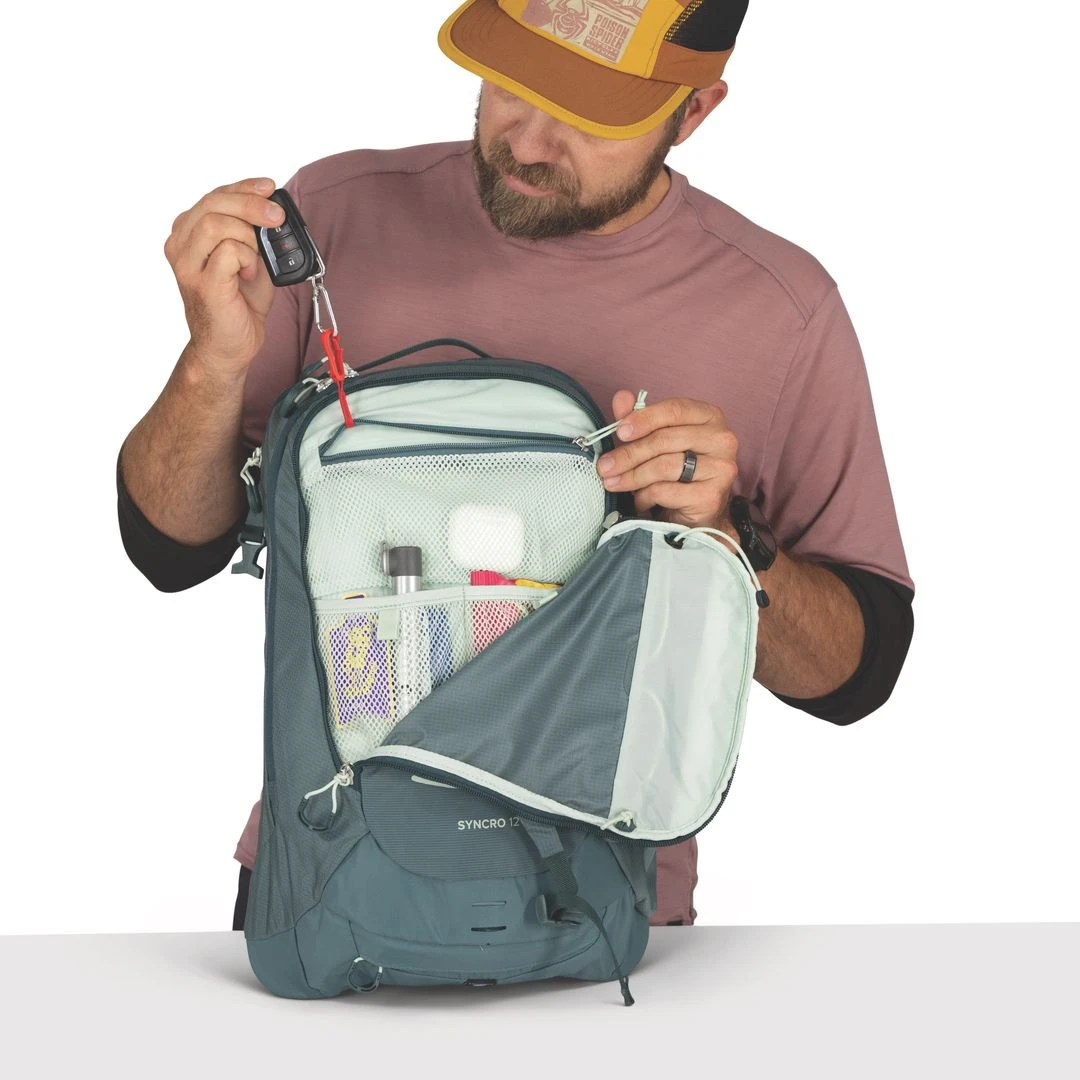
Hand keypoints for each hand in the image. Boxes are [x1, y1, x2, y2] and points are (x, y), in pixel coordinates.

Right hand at [163, 177, 282, 379]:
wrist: (229, 347)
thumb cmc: (239, 304)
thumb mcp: (251, 259)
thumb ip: (254, 234)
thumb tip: (274, 209)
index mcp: (188, 235)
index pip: (213, 196)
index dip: (243, 187)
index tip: (269, 186)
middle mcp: (180, 246)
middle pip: (212, 203)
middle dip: (250, 204)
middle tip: (276, 216)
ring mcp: (187, 265)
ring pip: (216, 224)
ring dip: (247, 237)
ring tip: (255, 260)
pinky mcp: (202, 283)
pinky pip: (228, 251)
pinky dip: (247, 259)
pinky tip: (249, 275)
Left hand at [596, 391, 738, 531]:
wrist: (696, 515)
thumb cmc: (677, 474)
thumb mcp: (655, 443)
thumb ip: (639, 419)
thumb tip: (621, 397)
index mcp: (710, 417)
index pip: (674, 410)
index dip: (643, 419)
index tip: (619, 431)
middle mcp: (722, 439)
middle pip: (665, 440)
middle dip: (629, 454)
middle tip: (605, 467)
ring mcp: (721, 468)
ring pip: (665, 466)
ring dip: (633, 477)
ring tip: (614, 484)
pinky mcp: (712, 496)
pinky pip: (667, 491)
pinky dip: (646, 496)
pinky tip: (640, 501)